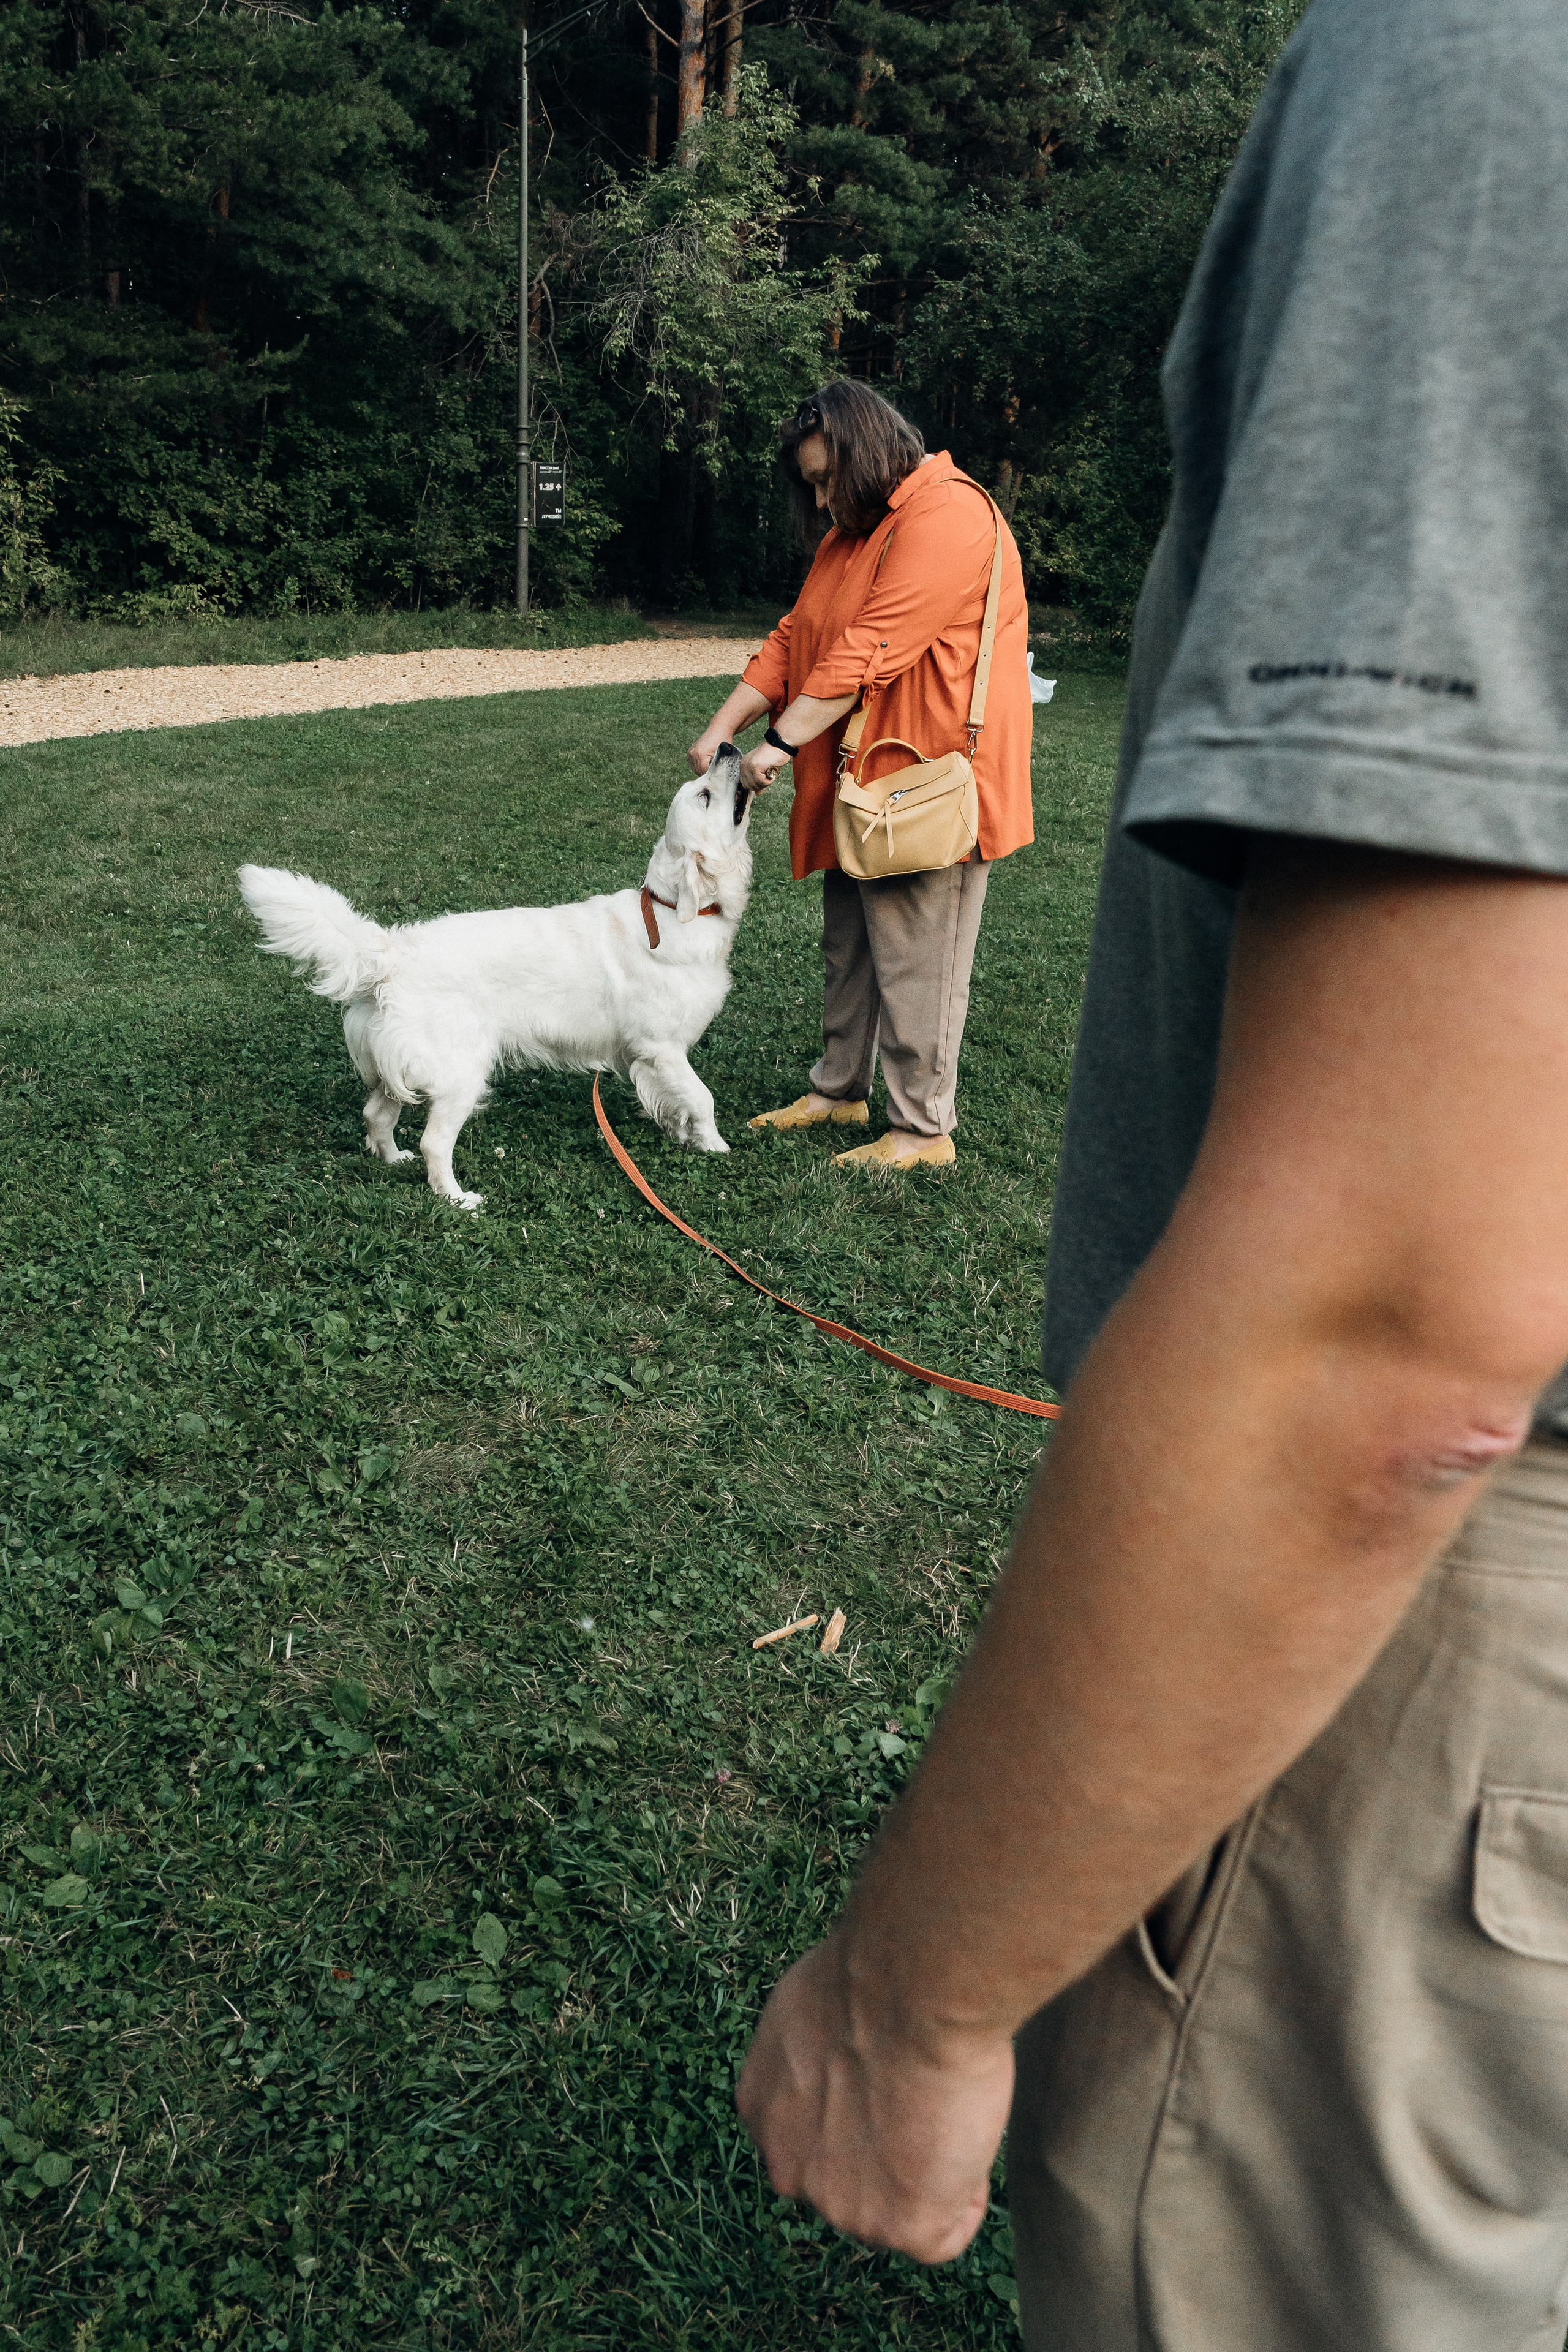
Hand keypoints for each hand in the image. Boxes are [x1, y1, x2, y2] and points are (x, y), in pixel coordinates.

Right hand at [688, 724, 728, 776]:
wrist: (719, 729)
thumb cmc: (724, 741)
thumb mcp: (725, 756)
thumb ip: (720, 769)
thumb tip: (719, 780)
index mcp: (700, 756)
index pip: (704, 774)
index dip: (712, 776)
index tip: (719, 774)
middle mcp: (692, 755)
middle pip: (699, 773)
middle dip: (708, 773)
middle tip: (717, 768)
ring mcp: (690, 754)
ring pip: (696, 770)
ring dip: (704, 769)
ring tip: (712, 763)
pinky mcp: (689, 753)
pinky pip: (694, 765)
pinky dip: (700, 765)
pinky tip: (707, 761)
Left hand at [735, 1932, 1013, 2262]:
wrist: (912, 1987)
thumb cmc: (874, 1973)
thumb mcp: (808, 2008)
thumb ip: (811, 2056)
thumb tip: (839, 2060)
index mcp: (760, 2107)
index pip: (814, 2133)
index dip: (862, 2107)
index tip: (889, 2075)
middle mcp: (787, 2167)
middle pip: (850, 2178)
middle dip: (885, 2147)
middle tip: (921, 2091)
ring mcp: (840, 2207)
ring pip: (898, 2207)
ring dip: (925, 2168)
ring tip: (943, 2100)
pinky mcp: (899, 2229)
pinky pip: (945, 2232)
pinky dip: (966, 2192)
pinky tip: (963, 2132)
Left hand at [739, 741, 791, 794]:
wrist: (780, 744)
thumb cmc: (773, 755)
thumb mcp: (763, 769)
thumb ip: (758, 781)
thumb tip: (757, 793)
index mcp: (744, 765)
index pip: (745, 783)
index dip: (756, 784)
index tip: (765, 777)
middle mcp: (744, 765)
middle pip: (750, 786)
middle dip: (761, 784)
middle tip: (769, 774)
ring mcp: (748, 766)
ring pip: (756, 785)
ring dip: (766, 782)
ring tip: (771, 771)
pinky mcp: (755, 768)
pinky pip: (762, 782)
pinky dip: (770, 780)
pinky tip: (773, 770)